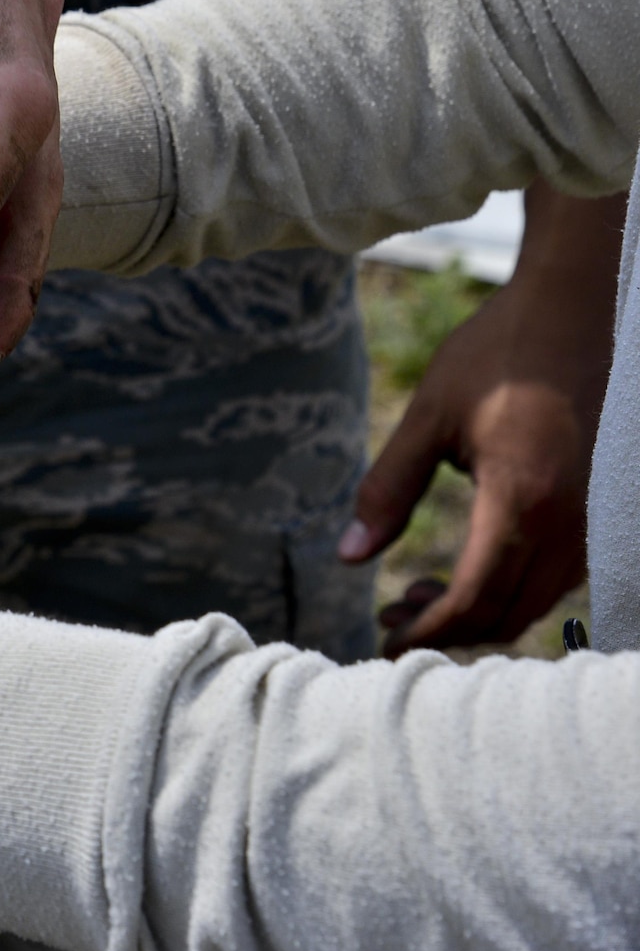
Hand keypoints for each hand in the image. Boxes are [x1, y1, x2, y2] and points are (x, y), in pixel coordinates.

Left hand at [345, 189, 618, 651]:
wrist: (575, 308)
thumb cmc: (497, 355)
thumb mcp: (428, 418)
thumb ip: (387, 489)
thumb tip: (348, 556)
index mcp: (522, 500)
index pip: (474, 599)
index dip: (427, 631)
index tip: (386, 642)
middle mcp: (571, 521)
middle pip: (508, 614)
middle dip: (447, 630)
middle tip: (390, 613)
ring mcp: (595, 518)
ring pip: (537, 601)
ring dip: (478, 612)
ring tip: (415, 592)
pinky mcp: (602, 508)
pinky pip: (559, 576)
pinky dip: (512, 588)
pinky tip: (469, 567)